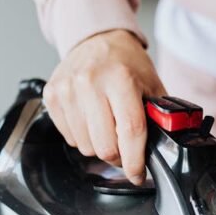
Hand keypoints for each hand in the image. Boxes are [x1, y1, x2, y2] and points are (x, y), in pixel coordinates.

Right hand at [43, 29, 165, 184]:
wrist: (97, 39)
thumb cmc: (127, 64)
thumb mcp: (152, 85)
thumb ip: (159, 115)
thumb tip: (163, 147)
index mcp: (121, 79)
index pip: (130, 131)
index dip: (135, 161)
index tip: (138, 175)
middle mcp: (90, 83)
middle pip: (105, 146)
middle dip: (119, 157)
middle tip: (126, 150)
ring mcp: (67, 90)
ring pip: (86, 146)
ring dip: (101, 147)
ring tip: (109, 130)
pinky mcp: (52, 96)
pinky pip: (70, 137)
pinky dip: (84, 137)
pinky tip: (92, 121)